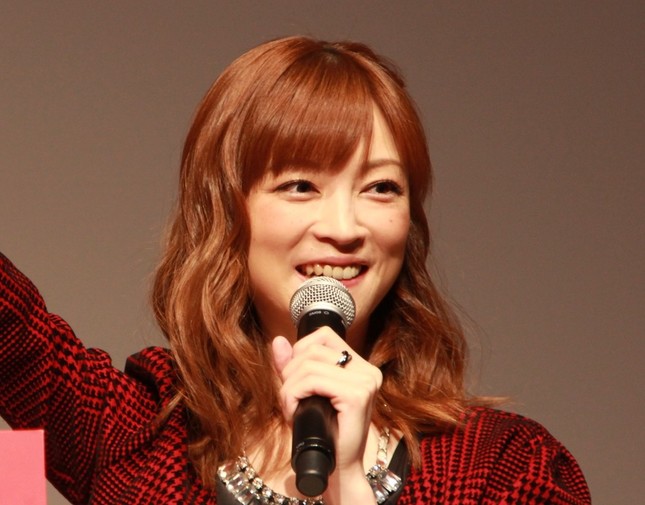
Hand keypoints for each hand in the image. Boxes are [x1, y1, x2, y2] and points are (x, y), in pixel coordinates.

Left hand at [272, 330, 381, 502]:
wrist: (336, 467)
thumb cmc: (320, 431)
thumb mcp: (302, 392)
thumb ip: (290, 365)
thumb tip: (278, 340)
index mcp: (361, 365)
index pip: (323, 335)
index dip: (299, 352)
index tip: (294, 379)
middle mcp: (367, 370)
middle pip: (312, 349)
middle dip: (289, 373)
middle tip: (289, 400)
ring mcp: (365, 382)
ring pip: (308, 365)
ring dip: (289, 388)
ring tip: (292, 408)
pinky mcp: (357, 395)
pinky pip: (311, 381)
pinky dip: (293, 396)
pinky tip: (295, 413)